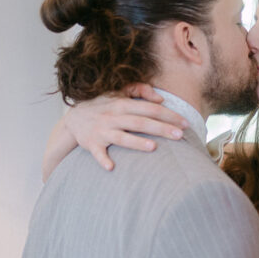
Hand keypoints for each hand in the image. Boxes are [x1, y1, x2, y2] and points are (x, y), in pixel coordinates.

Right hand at [66, 83, 189, 170]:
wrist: (74, 118)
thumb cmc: (103, 105)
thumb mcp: (119, 92)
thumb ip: (140, 90)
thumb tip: (160, 99)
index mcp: (122, 104)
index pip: (150, 109)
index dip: (168, 115)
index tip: (185, 123)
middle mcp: (113, 117)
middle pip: (140, 122)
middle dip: (161, 128)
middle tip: (180, 136)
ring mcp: (102, 131)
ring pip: (122, 137)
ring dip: (136, 142)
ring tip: (153, 147)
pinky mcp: (91, 144)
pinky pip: (97, 153)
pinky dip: (103, 160)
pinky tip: (111, 167)